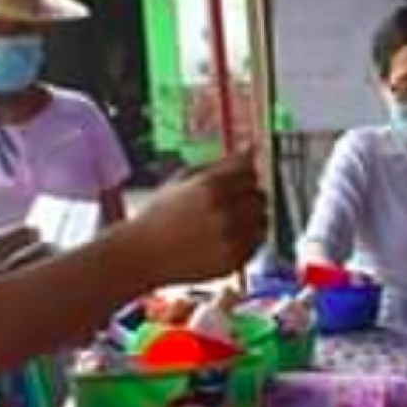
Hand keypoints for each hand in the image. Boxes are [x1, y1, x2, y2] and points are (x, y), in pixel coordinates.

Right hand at [127, 149, 268, 287]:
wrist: (143, 255)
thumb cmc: (160, 215)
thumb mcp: (182, 180)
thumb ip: (219, 163)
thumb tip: (250, 148)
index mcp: (210, 185)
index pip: (249, 171)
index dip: (243, 175)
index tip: (236, 181)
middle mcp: (223, 210)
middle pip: (260, 195)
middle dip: (248, 197)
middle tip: (230, 204)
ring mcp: (230, 237)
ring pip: (263, 219)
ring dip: (251, 219)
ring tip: (228, 223)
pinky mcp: (234, 259)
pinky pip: (257, 243)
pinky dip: (247, 239)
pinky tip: (226, 239)